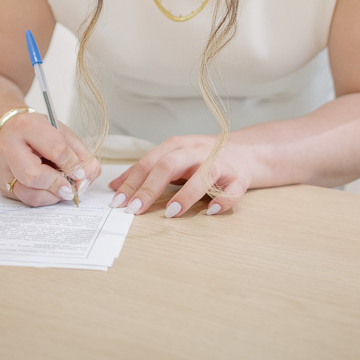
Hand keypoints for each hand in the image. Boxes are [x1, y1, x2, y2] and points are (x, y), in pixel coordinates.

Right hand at [0, 111, 100, 206]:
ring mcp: (2, 168)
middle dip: (58, 184)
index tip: (82, 173)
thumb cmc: (36, 131)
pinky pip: (25, 199)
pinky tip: (51, 190)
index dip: (72, 164)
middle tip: (71, 188)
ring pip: (28, 192)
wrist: (7, 131)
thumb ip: (78, 152)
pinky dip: (43, 198)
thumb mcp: (59, 131)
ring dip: (52, 195)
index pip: (54, 148)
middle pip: (34, 175)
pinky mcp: (2, 184)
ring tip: (63, 189)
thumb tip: (90, 173)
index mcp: (26, 127)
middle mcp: (8, 147)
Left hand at [108, 133, 253, 216]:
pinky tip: (211, 211)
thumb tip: (114, 187)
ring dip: (185, 194)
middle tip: (135, 208)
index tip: (117, 201)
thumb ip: (146, 170)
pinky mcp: (238, 178)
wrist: (245, 151)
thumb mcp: (172, 157)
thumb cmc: (202, 158)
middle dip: (150, 187)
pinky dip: (223, 201)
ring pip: (201, 176)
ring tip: (170, 213)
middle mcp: (196, 152)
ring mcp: (218, 164)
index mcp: (177, 146)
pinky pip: (232, 190)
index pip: (149, 162)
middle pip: (170, 165)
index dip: (132, 181)